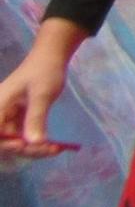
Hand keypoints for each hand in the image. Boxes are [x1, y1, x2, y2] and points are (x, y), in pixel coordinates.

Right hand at [0, 22, 82, 157]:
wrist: (52, 57)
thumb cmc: (44, 71)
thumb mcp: (41, 94)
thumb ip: (36, 117)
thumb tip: (33, 143)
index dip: (4, 144)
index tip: (23, 146)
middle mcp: (0, 113)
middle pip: (4, 140)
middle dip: (24, 149)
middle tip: (50, 150)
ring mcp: (9, 118)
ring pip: (15, 141)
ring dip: (33, 149)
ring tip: (56, 149)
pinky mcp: (19, 120)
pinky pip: (24, 136)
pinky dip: (37, 142)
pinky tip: (54, 146)